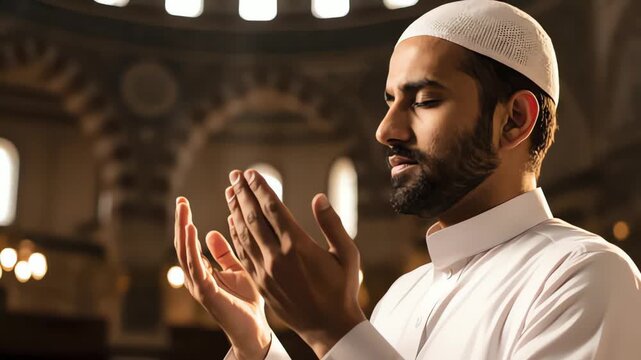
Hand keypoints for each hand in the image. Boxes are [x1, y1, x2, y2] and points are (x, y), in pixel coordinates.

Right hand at [174, 197, 271, 359]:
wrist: (254, 327)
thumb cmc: (246, 300)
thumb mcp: (236, 269)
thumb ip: (223, 253)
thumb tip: (211, 233)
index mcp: (202, 270)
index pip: (189, 242)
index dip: (185, 223)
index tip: (183, 202)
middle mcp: (196, 277)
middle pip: (183, 245)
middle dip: (181, 222)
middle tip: (180, 201)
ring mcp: (199, 285)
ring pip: (185, 253)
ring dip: (183, 230)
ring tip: (183, 211)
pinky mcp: (206, 292)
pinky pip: (195, 266)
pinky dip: (192, 247)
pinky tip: (193, 231)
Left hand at [225, 169, 366, 357]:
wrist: (328, 326)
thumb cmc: (342, 288)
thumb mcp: (348, 254)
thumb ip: (332, 224)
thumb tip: (319, 198)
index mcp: (298, 246)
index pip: (272, 209)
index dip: (260, 189)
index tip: (251, 173)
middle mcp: (277, 256)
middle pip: (253, 218)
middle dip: (242, 194)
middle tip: (234, 175)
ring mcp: (265, 270)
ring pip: (243, 234)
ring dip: (235, 210)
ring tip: (229, 192)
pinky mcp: (260, 282)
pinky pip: (242, 253)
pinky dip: (235, 234)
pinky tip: (231, 221)